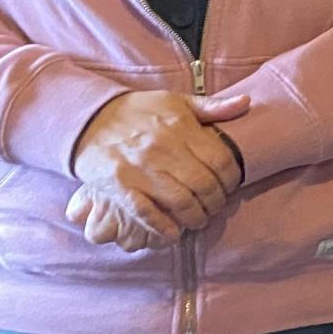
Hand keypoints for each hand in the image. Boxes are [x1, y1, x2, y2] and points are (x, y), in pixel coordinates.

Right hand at [69, 89, 250, 241]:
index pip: (221, 161)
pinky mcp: (119, 186)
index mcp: (180, 128)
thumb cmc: (136, 110)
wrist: (86, 119)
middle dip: (216, 202)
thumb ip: (211, 106)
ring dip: (195, 218)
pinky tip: (173, 233)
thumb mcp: (174, 101)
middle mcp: (163, 149)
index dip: (232, 178)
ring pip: (182, 202)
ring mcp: (140, 169)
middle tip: (215, 207)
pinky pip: (147, 213)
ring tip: (198, 220)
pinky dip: (164, 228)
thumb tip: (246, 103)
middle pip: (205, 185)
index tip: (230, 185)